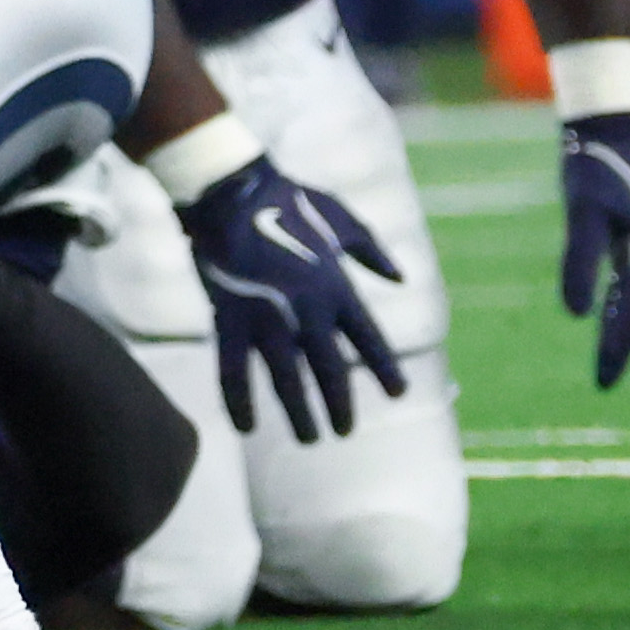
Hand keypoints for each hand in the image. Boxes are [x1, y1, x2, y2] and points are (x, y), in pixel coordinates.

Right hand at [179, 157, 406, 441]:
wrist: (230, 190)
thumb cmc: (288, 198)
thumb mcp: (343, 219)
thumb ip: (372, 251)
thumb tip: (400, 278)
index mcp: (337, 287)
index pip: (369, 340)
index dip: (384, 369)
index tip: (398, 394)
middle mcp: (307, 309)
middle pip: (329, 370)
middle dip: (339, 405)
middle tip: (343, 431)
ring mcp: (267, 316)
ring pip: (287, 379)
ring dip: (299, 413)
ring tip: (308, 439)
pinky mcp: (229, 317)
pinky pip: (232, 368)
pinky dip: (238, 400)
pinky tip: (245, 427)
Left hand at [560, 110, 629, 390]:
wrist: (608, 128)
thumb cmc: (593, 169)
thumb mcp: (582, 214)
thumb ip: (579, 261)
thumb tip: (574, 315)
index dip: (618, 348)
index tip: (602, 380)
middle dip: (622, 346)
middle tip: (604, 381)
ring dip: (621, 327)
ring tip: (607, 359)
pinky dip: (617, 302)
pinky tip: (602, 314)